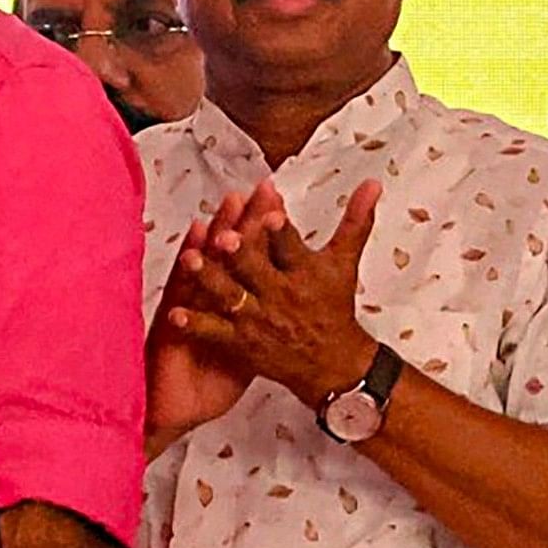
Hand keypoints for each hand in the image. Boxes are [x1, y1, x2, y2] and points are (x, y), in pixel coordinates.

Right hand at [145, 211, 254, 452]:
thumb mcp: (242, 356)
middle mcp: (208, 301)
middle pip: (226, 256)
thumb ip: (256, 327)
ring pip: (203, 269)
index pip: (244, 259)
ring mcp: (190, 310)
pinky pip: (182, 298)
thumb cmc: (204, 385)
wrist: (172, 410)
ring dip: (212, 240)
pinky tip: (191, 250)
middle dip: (239, 223)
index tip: (270, 199)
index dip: (257, 230)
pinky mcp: (176, 328)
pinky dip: (187, 272)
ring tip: (225, 209)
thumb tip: (280, 307)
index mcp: (228, 306)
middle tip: (252, 191)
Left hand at [166, 179, 384, 412]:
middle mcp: (281, 295)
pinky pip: (215, 332)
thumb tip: (372, 183)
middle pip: (258, 271)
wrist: (333, 364)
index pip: (293, 247)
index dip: (282, 232)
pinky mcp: (241, 342)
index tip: (271, 213)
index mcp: (304, 272)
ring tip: (189, 260)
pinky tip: (174, 313)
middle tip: (225, 236)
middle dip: (242, 254)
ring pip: (231, 296)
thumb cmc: (334, 305)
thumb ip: (354, 222)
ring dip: (210, 279)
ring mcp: (258, 319)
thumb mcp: (344, 263)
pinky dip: (196, 324)